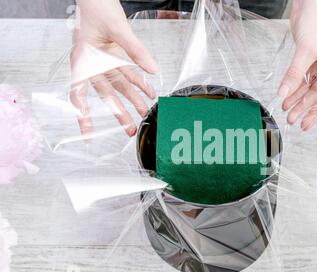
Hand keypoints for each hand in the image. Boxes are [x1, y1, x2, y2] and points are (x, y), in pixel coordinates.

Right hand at [70, 0, 158, 136]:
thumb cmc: (97, 7)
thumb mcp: (118, 28)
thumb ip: (135, 49)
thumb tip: (153, 70)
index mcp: (84, 59)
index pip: (79, 90)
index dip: (81, 110)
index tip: (86, 128)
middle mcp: (93, 64)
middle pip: (106, 94)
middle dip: (118, 114)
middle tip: (129, 129)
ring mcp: (104, 62)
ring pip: (120, 87)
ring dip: (133, 101)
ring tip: (144, 115)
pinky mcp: (115, 57)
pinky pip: (128, 74)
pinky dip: (140, 83)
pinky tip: (150, 92)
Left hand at [278, 0, 316, 134]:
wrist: (307, 3)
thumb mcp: (307, 50)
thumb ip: (295, 73)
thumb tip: (283, 94)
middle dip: (313, 111)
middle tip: (300, 124)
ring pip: (314, 92)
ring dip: (301, 104)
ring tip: (289, 115)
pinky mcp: (313, 64)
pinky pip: (305, 84)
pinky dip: (295, 93)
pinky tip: (286, 101)